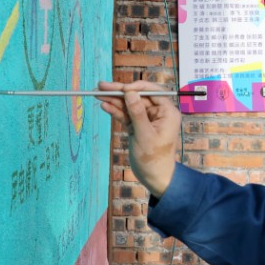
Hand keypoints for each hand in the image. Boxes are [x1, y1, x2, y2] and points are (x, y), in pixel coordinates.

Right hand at [95, 80, 179, 196]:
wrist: (154, 177)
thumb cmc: (153, 158)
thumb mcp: (144, 134)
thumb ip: (137, 113)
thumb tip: (130, 92)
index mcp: (167, 112)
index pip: (152, 91)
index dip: (136, 87)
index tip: (121, 88)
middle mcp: (158, 113)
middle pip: (137, 96)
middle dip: (120, 92)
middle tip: (101, 86)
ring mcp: (146, 119)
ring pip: (129, 105)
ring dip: (114, 100)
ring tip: (98, 94)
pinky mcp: (137, 126)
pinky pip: (126, 115)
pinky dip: (116, 111)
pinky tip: (105, 106)